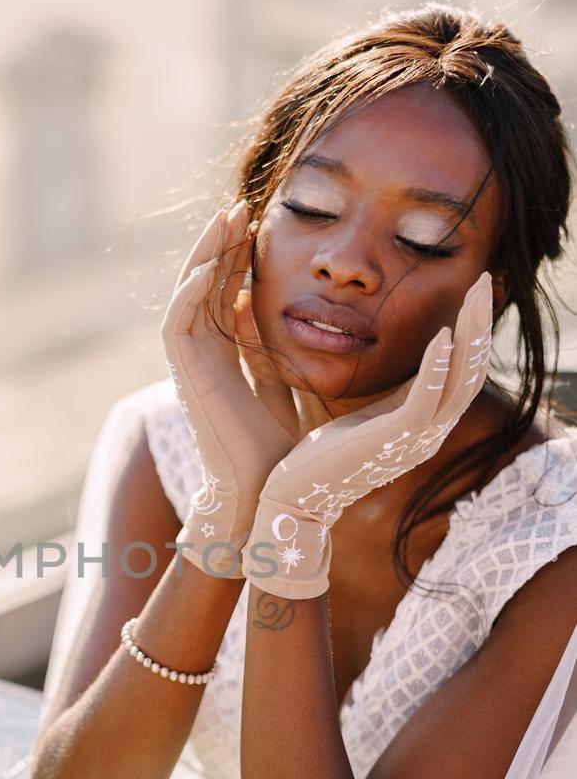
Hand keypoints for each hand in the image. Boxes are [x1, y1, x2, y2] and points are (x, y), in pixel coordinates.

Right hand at [162, 199, 303, 574]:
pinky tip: (212, 268)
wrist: (265, 492)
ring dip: (203, 255)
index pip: (226, 290)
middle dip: (221, 243)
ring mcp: (190, 363)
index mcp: (225, 354)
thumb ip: (269, 346)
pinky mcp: (185, 376)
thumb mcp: (282, 381)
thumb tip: (265, 308)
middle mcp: (203, 353)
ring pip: (187, 293)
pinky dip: (191, 294)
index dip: (239, 256)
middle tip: (241, 205)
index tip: (260, 222)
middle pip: (205, 282)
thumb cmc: (279, 450)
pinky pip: (177, 324)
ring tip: (226, 219)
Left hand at [241, 273, 493, 598]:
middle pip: (472, 372)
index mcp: (425, 424)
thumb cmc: (323, 457)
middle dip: (480, 324)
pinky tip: (441, 336)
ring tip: (472, 295)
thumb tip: (407, 357)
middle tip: (483, 280)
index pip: (464, 373)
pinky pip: (424, 399)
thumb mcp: (369, 414)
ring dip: (468, 335)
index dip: (474, 332)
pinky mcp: (391, 440)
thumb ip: (394, 390)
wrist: (295, 499)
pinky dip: (436, 367)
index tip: (474, 292)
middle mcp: (430, 433)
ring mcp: (415, 439)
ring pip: (459, 382)